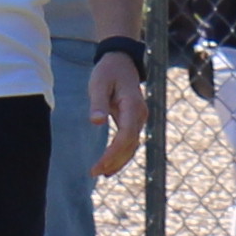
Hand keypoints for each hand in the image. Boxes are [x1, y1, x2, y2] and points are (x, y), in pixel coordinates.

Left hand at [89, 52, 147, 181]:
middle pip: (130, 145)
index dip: (113, 154)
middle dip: (114, 161)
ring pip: (132, 146)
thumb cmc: (108, 72)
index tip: (98, 165)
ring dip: (118, 161)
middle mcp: (140, 115)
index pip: (126, 136)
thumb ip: (98, 103)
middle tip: (94, 172)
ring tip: (101, 173)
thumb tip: (96, 123)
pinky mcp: (134, 121)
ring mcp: (140, 119)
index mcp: (133, 106)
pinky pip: (130, 142)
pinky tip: (109, 165)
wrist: (121, 62)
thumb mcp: (99, 84)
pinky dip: (121, 155)